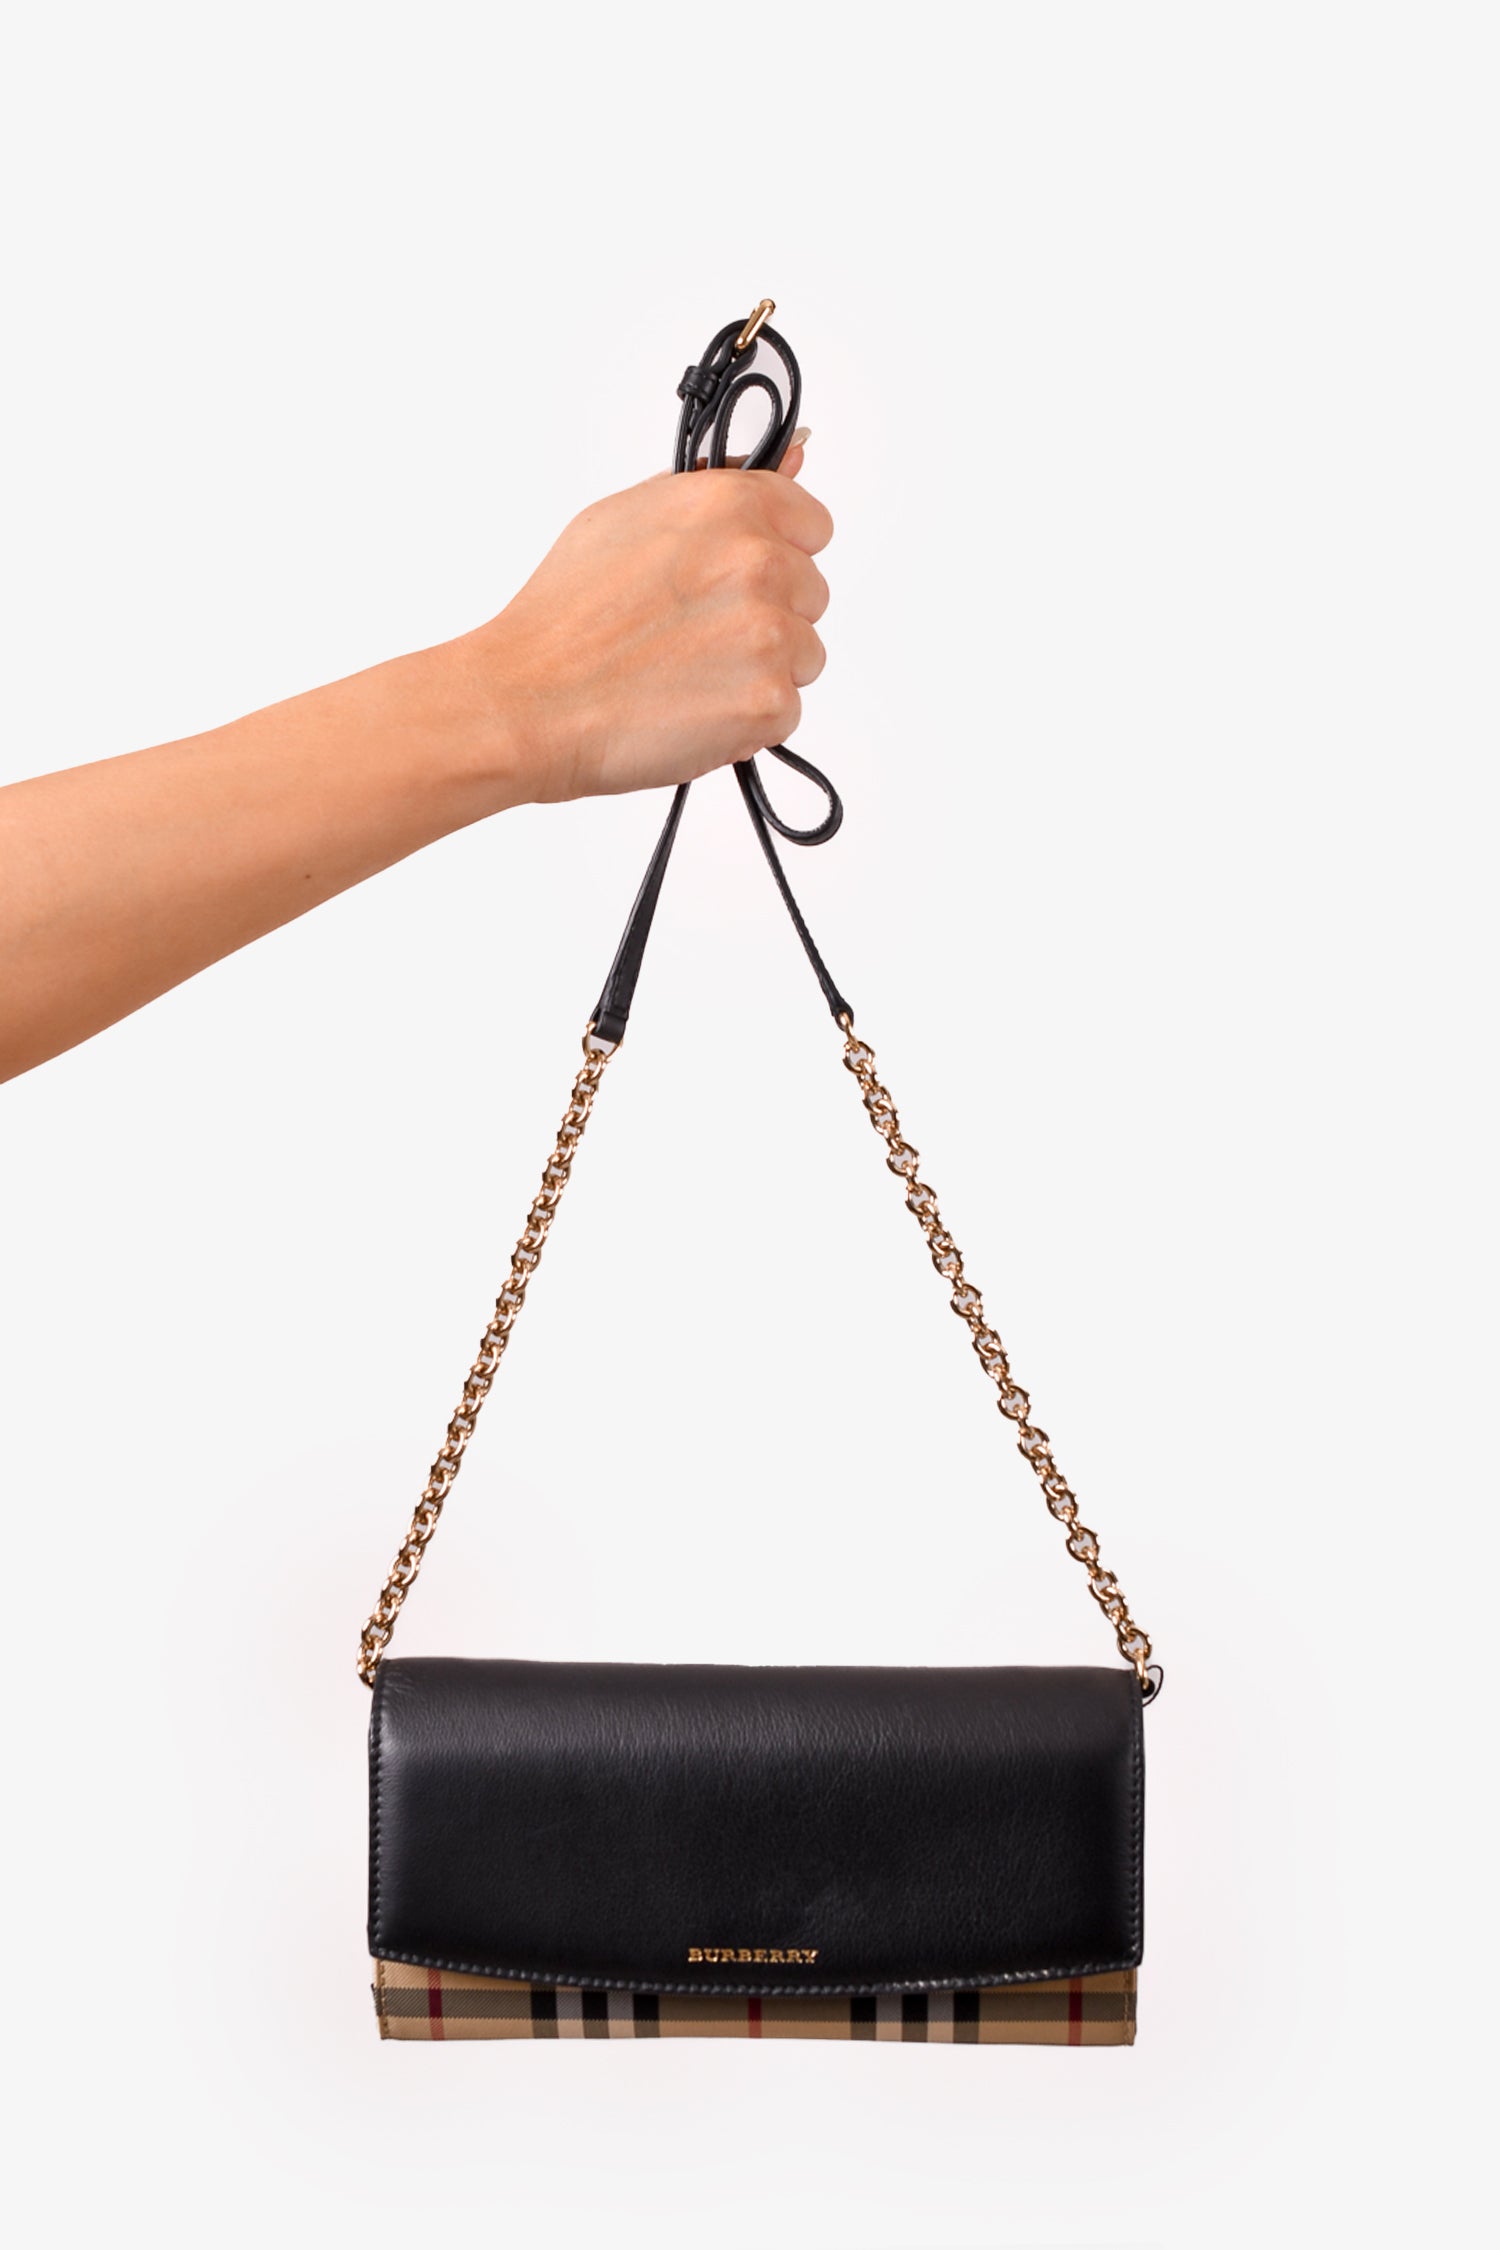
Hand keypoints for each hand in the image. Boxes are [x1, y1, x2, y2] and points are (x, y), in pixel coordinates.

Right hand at [466, 440, 831, 804]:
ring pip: (805, 654)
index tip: (732, 580)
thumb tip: (796, 450)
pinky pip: (787, 711)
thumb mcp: (629, 516)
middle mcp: (760, 562)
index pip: (811, 525)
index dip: (773, 555)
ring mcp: (770, 635)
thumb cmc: (565, 614)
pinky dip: (747, 720)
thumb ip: (721, 484)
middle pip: (810, 593)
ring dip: (761, 669)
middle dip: (765, 615)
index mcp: (732, 504)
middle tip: (693, 635)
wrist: (529, 700)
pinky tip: (692, 708)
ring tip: (689, 674)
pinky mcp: (768, 702)